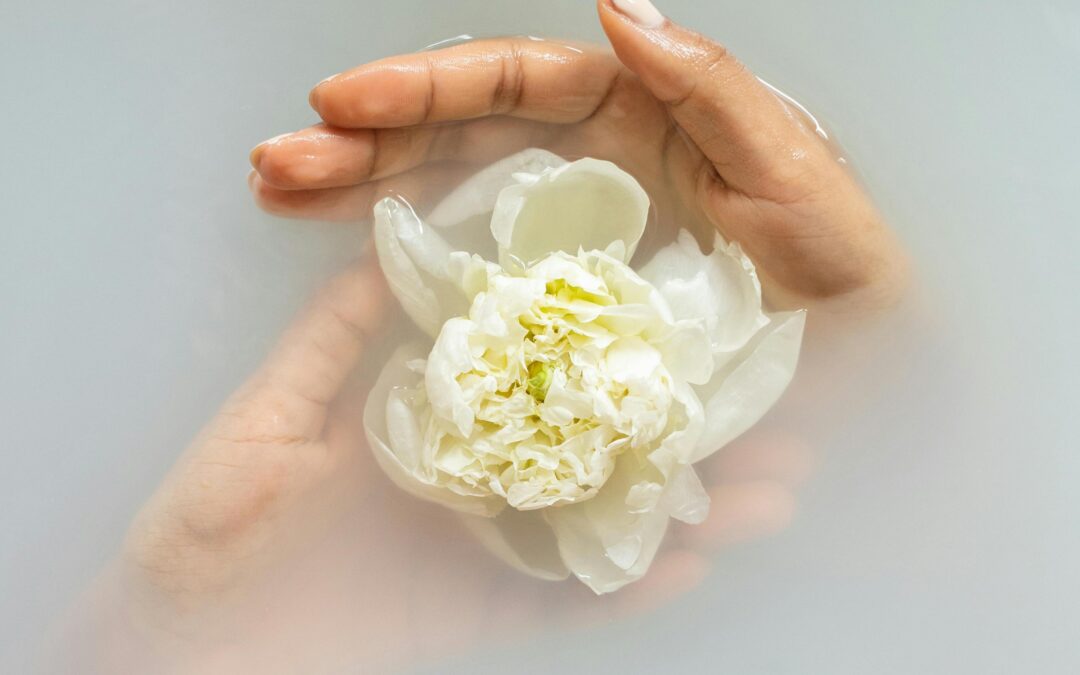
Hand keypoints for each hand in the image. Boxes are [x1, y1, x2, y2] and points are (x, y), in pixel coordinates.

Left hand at [67, 255, 809, 673]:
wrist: (187, 647)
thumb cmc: (208, 524)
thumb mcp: (270, 415)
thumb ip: (334, 340)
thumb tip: (391, 247)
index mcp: (428, 414)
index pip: (535, 370)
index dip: (605, 347)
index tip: (676, 317)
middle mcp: (473, 473)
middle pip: (589, 445)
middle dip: (676, 429)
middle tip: (765, 413)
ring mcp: (483, 547)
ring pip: (599, 520)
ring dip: (682, 507)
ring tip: (766, 491)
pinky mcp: (479, 613)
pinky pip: (563, 602)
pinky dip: (626, 589)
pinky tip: (688, 565)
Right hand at [250, 0, 906, 312]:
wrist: (858, 362)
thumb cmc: (839, 267)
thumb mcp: (789, 168)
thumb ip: (707, 88)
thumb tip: (614, 8)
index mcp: (634, 110)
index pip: (512, 82)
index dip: (425, 87)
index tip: (343, 100)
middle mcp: (591, 157)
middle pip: (458, 133)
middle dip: (364, 139)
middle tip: (276, 162)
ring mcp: (572, 224)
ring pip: (451, 188)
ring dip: (364, 188)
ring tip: (281, 192)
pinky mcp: (567, 291)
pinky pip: (481, 261)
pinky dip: (418, 254)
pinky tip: (351, 253)